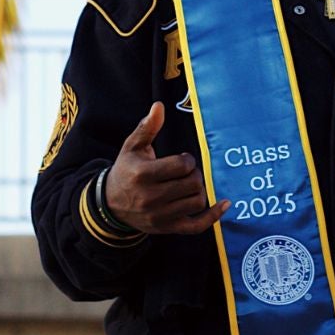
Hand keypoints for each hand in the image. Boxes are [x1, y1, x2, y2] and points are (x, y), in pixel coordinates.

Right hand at [104, 102, 228, 234]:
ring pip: (197, 201)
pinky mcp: (166, 228)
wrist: (109, 204)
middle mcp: (150, 198)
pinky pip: (196, 226)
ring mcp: (159, 216)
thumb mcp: (132, 147)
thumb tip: (159, 106)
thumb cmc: (126, 170)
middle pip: (193, 184)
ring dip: (199, 190)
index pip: (182, 166)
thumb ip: (147, 127)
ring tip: (190, 184)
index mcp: (143, 174)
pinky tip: (225, 204)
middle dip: (195, 173)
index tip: (183, 159)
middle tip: (187, 172)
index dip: (188, 160)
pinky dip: (213, 216)